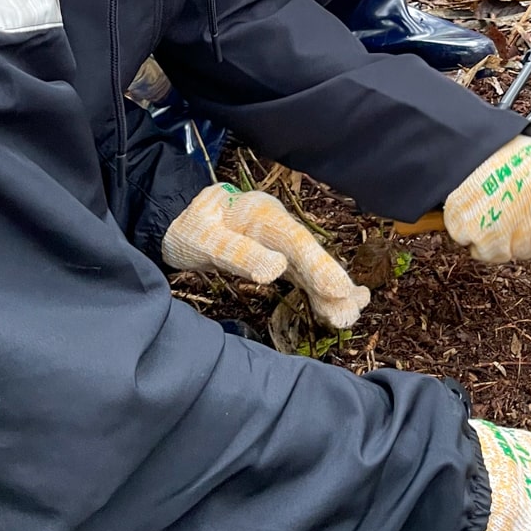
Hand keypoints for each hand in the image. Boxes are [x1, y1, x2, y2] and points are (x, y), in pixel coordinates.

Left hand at [163, 183, 368, 328]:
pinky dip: (318, 293)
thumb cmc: (191, 229)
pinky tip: (334, 310)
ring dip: (329, 292)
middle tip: (350, 312)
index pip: (295, 240)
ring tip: (349, 316)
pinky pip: (301, 277)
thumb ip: (238, 252)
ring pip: (309, 268)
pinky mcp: (278, 259)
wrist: (180, 223)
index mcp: (262, 214)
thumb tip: (276, 271)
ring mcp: (280, 243)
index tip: (338, 289)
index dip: (319, 265)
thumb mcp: (203, 238)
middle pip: (308, 255)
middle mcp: (278, 227)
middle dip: (330, 283)